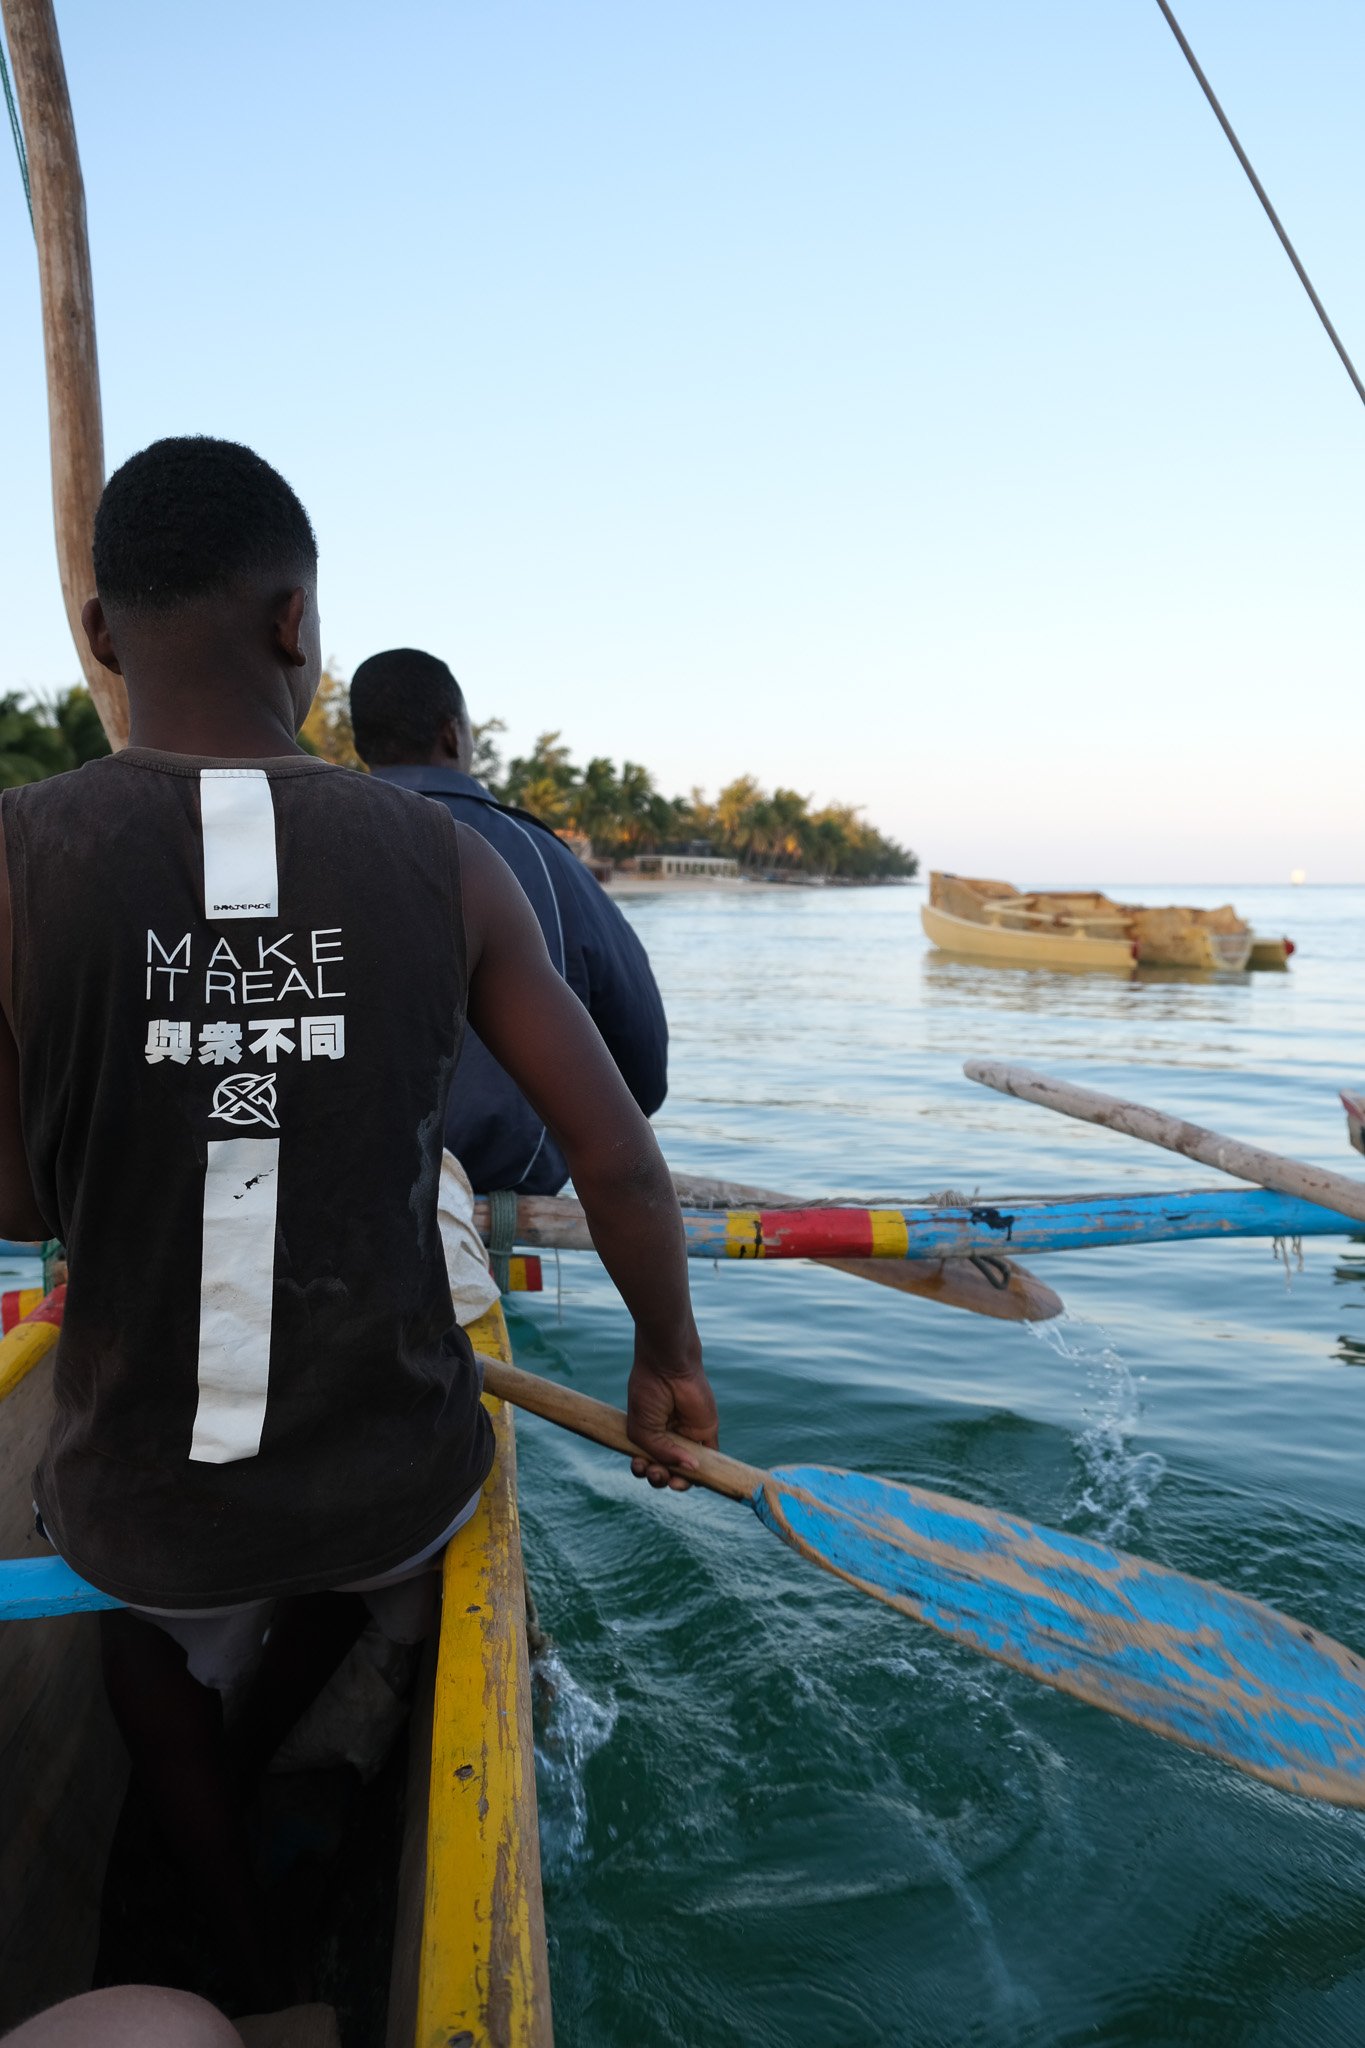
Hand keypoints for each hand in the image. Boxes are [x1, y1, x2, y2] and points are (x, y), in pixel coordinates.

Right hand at [627, 1339, 718, 1491]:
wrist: (667, 1368)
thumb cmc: (648, 1394)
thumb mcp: (643, 1430)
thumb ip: (661, 1454)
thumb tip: (689, 1469)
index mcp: (649, 1435)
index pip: (647, 1462)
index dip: (643, 1470)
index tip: (639, 1464)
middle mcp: (668, 1438)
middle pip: (665, 1470)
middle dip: (657, 1477)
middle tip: (653, 1470)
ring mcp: (688, 1437)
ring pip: (686, 1470)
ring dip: (677, 1481)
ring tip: (667, 1477)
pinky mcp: (706, 1433)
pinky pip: (709, 1458)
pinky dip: (701, 1470)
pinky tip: (690, 1471)